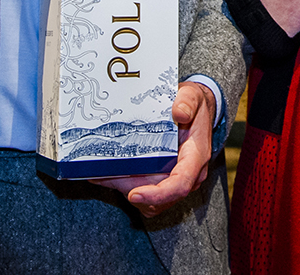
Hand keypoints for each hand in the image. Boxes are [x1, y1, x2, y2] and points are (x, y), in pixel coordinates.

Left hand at [90, 81, 216, 215]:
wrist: (197, 111)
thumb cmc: (194, 106)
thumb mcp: (192, 95)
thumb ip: (187, 102)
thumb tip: (179, 113)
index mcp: (196, 157)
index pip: (180, 184)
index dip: (158, 194)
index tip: (134, 194)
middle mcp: (189, 175)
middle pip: (160, 199)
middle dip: (130, 190)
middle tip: (104, 174)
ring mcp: (177, 181)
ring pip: (150, 203)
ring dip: (125, 190)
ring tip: (103, 173)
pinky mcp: (166, 182)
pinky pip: (146, 198)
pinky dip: (126, 188)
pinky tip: (109, 173)